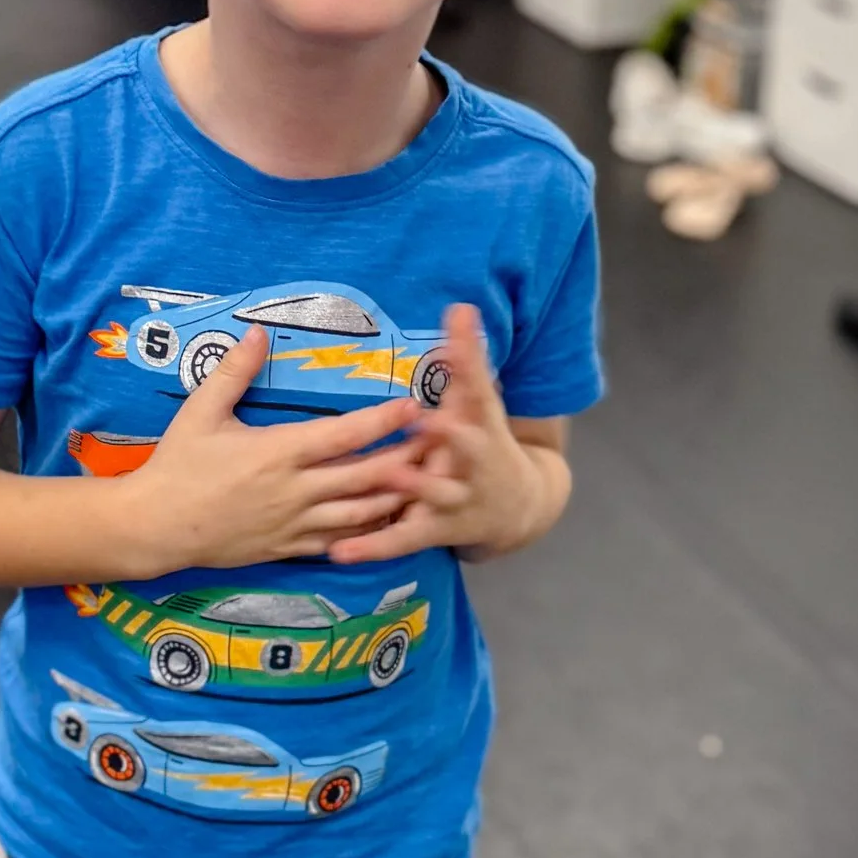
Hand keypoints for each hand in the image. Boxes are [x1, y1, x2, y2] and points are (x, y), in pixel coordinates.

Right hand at [112, 329, 421, 574]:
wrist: (157, 527)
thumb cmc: (177, 465)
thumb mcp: (200, 412)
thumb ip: (233, 371)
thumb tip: (258, 331)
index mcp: (279, 452)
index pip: (345, 434)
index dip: (384, 420)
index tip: (414, 405)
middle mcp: (295, 490)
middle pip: (366, 475)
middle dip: (408, 459)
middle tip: (442, 446)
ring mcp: (295, 523)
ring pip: (361, 513)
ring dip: (397, 498)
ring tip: (428, 483)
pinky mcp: (289, 547)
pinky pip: (340, 541)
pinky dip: (369, 532)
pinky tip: (390, 522)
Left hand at [327, 304, 565, 563]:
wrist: (518, 505)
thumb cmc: (486, 440)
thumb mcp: (481, 400)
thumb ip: (468, 356)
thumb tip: (460, 305)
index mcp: (480, 422)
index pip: (478, 387)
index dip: (469, 361)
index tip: (457, 335)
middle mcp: (473, 460)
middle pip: (465, 445)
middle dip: (448, 434)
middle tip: (428, 420)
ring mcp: (457, 498)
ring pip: (434, 493)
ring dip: (413, 486)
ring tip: (389, 478)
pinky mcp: (437, 530)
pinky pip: (402, 539)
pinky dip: (373, 547)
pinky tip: (339, 552)